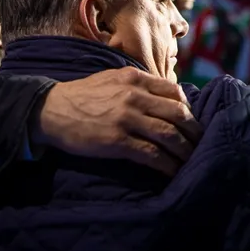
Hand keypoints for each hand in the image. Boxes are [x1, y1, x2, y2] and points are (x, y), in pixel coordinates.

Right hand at [35, 67, 203, 175]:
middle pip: (178, 114)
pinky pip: (151, 154)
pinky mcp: (117, 141)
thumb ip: (137, 84)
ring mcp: (126, 118)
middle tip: (199, 144)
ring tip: (191, 160)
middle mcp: (134, 96)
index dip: (188, 109)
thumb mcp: (111, 78)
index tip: (190, 122)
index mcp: (135, 79)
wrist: (50, 110)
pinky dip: (166, 164)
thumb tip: (164, 97)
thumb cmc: (81, 95)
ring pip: (169, 135)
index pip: (175, 91)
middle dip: (194, 131)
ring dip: (184, 150)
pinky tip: (172, 172)